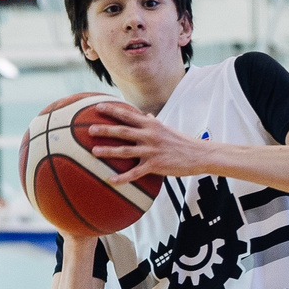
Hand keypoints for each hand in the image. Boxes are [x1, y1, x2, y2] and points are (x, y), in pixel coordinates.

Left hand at [81, 104, 216, 185]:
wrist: (199, 154)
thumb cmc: (181, 142)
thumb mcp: (167, 129)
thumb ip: (153, 122)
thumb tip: (145, 116)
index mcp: (151, 125)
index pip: (128, 115)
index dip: (112, 110)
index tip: (97, 107)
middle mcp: (150, 135)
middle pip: (123, 131)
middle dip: (105, 129)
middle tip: (89, 129)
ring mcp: (152, 150)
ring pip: (125, 151)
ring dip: (108, 151)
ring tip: (94, 152)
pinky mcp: (155, 165)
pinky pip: (135, 173)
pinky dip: (122, 178)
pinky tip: (111, 181)